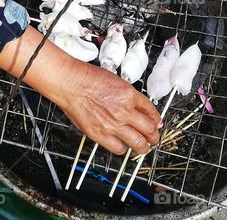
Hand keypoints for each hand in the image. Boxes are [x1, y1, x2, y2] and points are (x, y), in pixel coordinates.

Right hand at [0, 27, 160, 155]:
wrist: (70, 82)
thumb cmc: (87, 78)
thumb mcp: (115, 81)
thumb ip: (128, 96)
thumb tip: (138, 106)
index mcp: (129, 95)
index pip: (152, 112)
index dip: (156, 120)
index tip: (156, 124)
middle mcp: (124, 111)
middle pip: (150, 130)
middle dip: (154, 136)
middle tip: (153, 138)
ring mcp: (113, 124)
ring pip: (138, 143)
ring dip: (143, 146)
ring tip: (141, 146)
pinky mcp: (100, 134)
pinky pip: (119, 148)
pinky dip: (123, 148)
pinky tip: (121, 144)